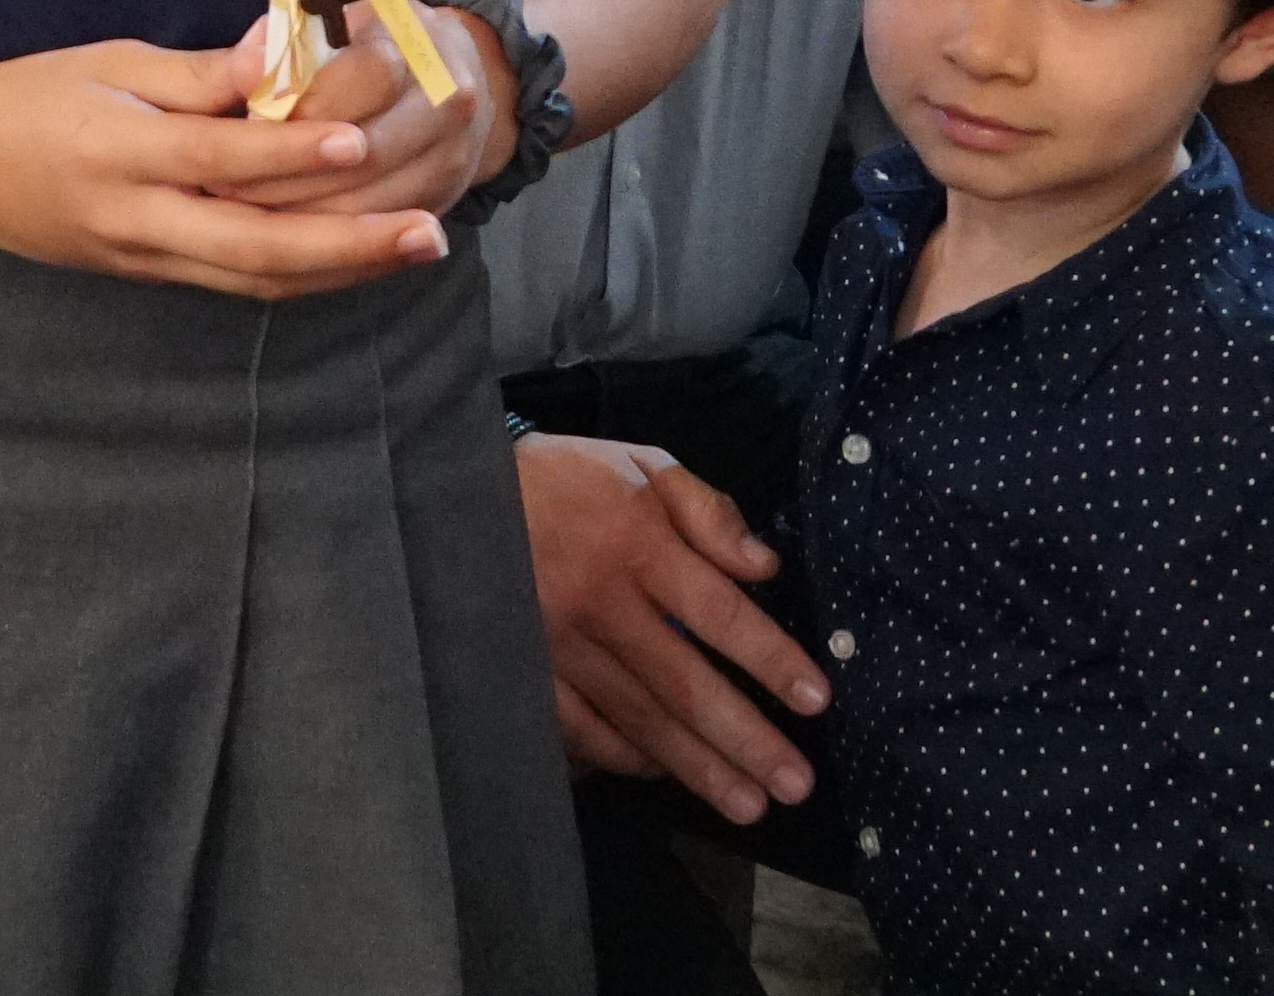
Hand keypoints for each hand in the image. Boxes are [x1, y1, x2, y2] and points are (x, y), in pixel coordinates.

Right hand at [0, 37, 437, 297]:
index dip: (291, 153)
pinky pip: (238, 281)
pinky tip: (356, 258)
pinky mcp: (150, 275)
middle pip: (255, 247)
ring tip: (415, 247)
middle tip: (427, 232)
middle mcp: (137, 220)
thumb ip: (196, 74)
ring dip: (341, 269)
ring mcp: (144, 259)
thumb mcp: (105, 65)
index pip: (219, 158)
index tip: (361, 140)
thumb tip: (278, 53)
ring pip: (256, 278)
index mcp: (118, 151)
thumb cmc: (28, 99)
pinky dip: (303, 274)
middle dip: (348, 245)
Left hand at [247, 11, 504, 224]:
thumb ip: (285, 41)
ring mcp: (451, 158)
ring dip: (302, 218)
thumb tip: (244, 70)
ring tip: (239, 217)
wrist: (450, 75)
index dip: (303, 105)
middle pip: (368, 153)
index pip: (366, 76)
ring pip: (371, 203)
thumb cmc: (364, 42)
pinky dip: (327, 243)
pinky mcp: (441, 202)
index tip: (242, 127)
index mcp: (414, 43)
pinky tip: (278, 238)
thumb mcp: (328, 21)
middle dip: (289, 175)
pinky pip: (382, 239)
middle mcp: (447, 102)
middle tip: (221, 187)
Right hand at [518, 433, 819, 821]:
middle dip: (744, 738)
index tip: (816, 700)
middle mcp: (600, 603)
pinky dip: (624, 758)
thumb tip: (765, 568)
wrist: (457, 493)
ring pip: (638, 718)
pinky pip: (580, 729)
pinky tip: (665, 777)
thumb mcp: (642, 467)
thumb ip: (707, 511)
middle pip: (682, 683)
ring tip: (749, 806)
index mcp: (635, 543)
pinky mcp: (524, 672)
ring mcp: (557, 646)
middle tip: (796, 785)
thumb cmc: (568, 480)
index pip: (717, 611)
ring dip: (696, 767)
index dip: (769, 658)